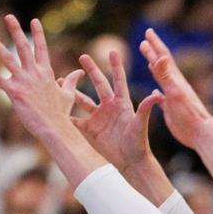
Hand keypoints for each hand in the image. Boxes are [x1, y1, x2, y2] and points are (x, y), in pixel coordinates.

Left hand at [0, 14, 82, 135]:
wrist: (55, 128)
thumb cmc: (61, 113)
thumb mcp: (68, 94)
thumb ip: (72, 80)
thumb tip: (80, 71)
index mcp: (47, 72)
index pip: (41, 48)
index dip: (38, 34)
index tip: (33, 20)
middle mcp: (34, 73)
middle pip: (23, 47)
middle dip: (16, 30)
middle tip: (9, 17)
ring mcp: (24, 81)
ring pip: (7, 58)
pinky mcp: (15, 92)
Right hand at [70, 49, 163, 170]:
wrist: (130, 162)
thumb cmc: (139, 143)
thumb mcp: (141, 124)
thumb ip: (146, 108)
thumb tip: (157, 94)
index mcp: (122, 103)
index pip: (118, 80)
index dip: (116, 66)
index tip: (112, 51)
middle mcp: (109, 107)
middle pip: (99, 84)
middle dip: (91, 70)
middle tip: (82, 57)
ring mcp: (99, 117)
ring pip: (83, 100)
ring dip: (73, 91)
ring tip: (61, 80)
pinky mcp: (91, 129)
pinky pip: (76, 120)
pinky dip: (66, 115)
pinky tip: (55, 107)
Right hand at [136, 28, 212, 148]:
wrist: (201, 133)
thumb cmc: (188, 115)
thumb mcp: (175, 93)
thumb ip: (166, 75)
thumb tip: (160, 56)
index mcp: (175, 80)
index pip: (163, 57)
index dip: (155, 44)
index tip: (148, 31)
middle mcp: (175, 85)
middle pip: (162, 63)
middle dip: (154, 50)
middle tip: (146, 38)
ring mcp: (174, 96)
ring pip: (163, 78)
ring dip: (155, 68)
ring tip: (150, 60)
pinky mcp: (173, 108)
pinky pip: (163, 96)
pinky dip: (158, 90)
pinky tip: (155, 91)